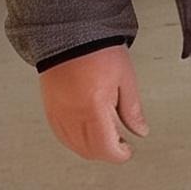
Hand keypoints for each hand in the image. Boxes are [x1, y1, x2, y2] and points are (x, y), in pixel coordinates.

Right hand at [38, 44, 149, 163]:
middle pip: (89, 151)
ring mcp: (58, 113)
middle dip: (107, 152)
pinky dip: (75, 140)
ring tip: (105, 136)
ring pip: (74, 146)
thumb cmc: (98, 51)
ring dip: (91, 148)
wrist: (70, 34)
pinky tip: (85, 133)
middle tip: (120, 143)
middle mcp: (72, 114)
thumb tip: (140, 131)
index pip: (105, 147)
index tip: (127, 151)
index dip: (119, 155)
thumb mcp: (124, 79)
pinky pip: (61, 135)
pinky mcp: (50, 108)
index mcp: (93, 107)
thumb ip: (132, 109)